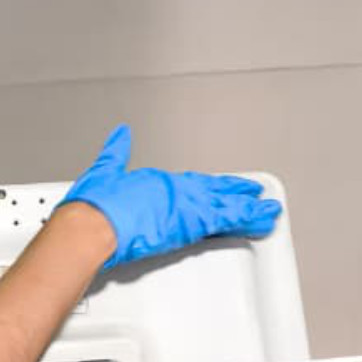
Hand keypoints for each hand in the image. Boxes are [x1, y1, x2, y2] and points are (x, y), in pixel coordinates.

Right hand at [57, 124, 281, 270]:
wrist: (93, 226)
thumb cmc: (95, 207)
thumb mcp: (104, 171)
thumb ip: (115, 152)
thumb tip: (120, 135)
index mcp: (157, 181)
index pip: (191, 184)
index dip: (209, 186)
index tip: (221, 188)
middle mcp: (175, 191)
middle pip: (213, 192)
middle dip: (235, 193)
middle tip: (255, 194)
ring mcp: (185, 208)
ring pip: (226, 207)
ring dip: (249, 208)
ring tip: (268, 211)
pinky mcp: (191, 225)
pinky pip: (226, 222)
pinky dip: (245, 219)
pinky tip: (259, 222)